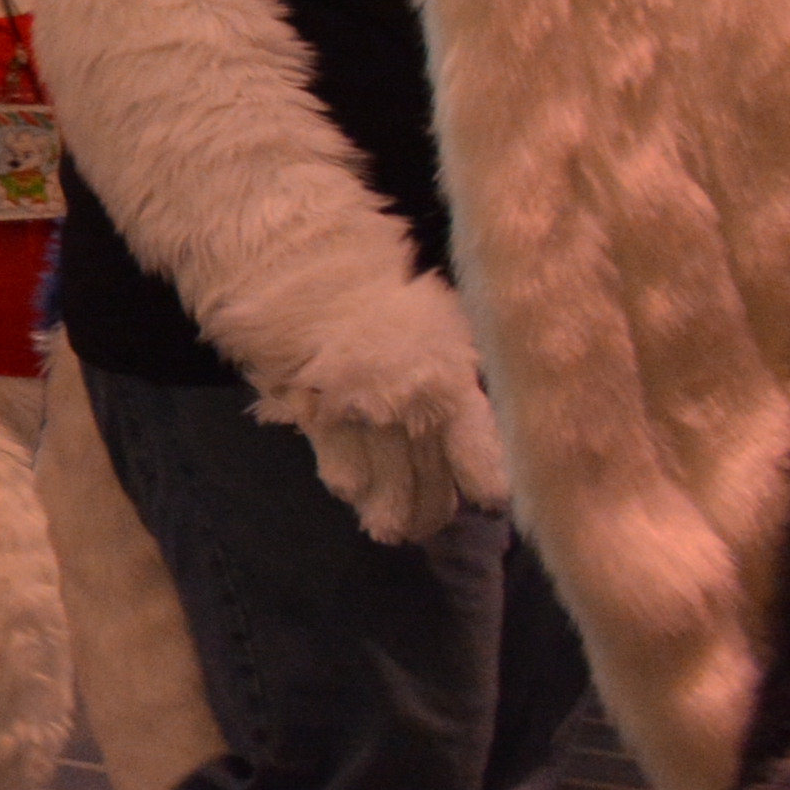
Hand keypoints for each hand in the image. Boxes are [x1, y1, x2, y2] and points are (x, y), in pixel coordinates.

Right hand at [256, 267, 508, 545]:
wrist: (300, 263)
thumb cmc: (382, 277)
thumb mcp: (444, 317)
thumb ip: (462, 368)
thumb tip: (477, 407)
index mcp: (451, 385)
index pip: (483, 467)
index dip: (489, 494)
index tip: (488, 501)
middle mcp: (410, 414)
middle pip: (432, 489)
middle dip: (435, 513)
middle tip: (437, 522)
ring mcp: (361, 422)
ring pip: (386, 493)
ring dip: (393, 514)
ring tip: (396, 526)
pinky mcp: (318, 422)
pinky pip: (341, 473)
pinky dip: (352, 487)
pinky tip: (356, 491)